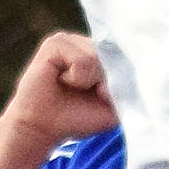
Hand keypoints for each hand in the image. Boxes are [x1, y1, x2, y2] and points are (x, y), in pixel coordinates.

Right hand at [0, 32, 117, 149]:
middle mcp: (87, 44)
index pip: (126, 56)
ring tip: (71, 86)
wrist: (42, 128)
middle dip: (105, 81)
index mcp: (102, 56)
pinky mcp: (55, 43)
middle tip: (86, 93)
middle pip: (114, 55)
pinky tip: (62, 81)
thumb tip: (123, 64)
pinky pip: (82, 60)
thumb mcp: (112, 107)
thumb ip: (126, 86)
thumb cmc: (75, 118)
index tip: (104, 95)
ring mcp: (71, 41)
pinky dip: (76, 78)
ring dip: (89, 81)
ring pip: (98, 57)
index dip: (121, 77)